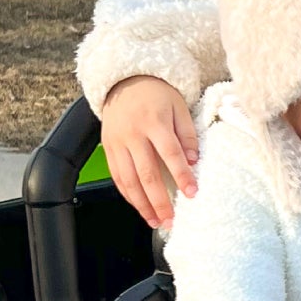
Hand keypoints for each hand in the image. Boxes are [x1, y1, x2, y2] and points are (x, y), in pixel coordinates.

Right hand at [101, 75, 197, 227]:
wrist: (124, 79)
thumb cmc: (156, 94)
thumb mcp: (178, 106)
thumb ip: (187, 133)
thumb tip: (193, 160)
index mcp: (154, 121)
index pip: (170, 153)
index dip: (182, 175)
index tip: (192, 193)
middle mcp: (133, 134)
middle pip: (147, 174)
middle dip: (160, 201)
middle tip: (171, 220)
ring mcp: (117, 142)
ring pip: (129, 180)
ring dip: (142, 205)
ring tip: (156, 221)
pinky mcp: (108, 148)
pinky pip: (117, 176)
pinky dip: (128, 195)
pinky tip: (140, 207)